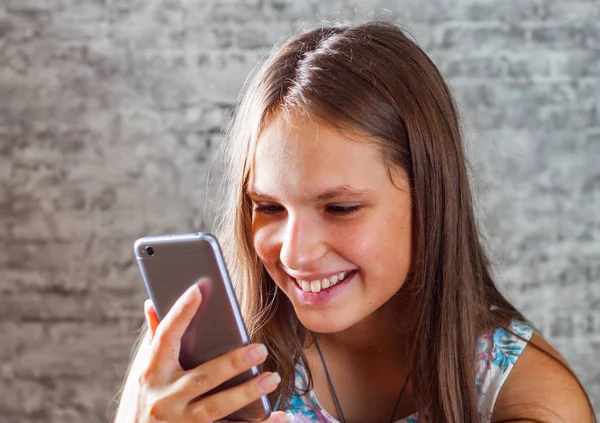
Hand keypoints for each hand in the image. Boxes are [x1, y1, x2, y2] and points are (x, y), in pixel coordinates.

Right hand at [133, 282, 286, 422]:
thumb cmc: (146, 401)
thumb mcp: (144, 374)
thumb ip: (155, 341)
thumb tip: (153, 303)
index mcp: (151, 373)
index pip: (165, 337)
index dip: (180, 313)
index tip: (198, 289)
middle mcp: (164, 398)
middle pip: (203, 377)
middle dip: (233, 363)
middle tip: (260, 349)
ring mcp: (179, 422)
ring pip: (217, 407)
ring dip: (247, 393)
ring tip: (272, 378)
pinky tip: (281, 416)